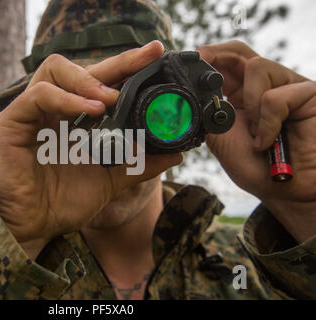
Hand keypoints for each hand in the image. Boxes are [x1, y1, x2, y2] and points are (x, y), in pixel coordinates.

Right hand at [0, 41, 181, 258]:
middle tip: (148, 56)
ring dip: (89, 80)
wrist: (32, 227)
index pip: (101, 83)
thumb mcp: (109, 179)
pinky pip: (38, 95)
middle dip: (118, 62)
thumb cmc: (63, 202)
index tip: (156, 59)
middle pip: (84, 69)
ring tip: (113, 98)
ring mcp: (32, 112)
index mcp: (75, 118)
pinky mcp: (12, 121)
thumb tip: (176, 154)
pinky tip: (92, 110)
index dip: (127, 69)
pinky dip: (66, 98)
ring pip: (55, 70)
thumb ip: (138, 164)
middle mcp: (54, 109)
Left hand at [198, 40, 315, 242]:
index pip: (224, 64)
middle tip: (203, 60)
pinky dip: (267, 121)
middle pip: (240, 51)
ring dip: (248, 103)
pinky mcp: (308, 93)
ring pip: (257, 67)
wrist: (285, 190)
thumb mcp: (220, 139)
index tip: (190, 59)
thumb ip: (207, 112)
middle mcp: (262, 86)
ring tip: (254, 133)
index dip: (206, 57)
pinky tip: (268, 140)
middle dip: (218, 54)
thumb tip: (190, 93)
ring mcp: (286, 86)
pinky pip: (275, 95)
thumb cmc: (256, 167)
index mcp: (240, 95)